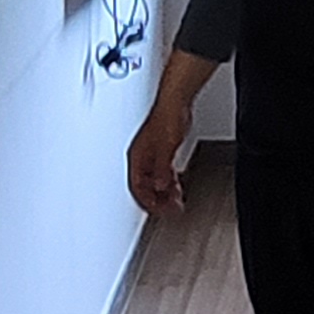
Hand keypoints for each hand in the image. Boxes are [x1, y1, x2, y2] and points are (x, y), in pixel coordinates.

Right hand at [124, 95, 192, 216]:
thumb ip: (162, 169)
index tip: (160, 211)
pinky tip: (176, 183)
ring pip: (152, 179)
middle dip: (157, 200)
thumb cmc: (168, 118)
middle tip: (171, 208)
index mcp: (137, 157)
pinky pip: (160, 171)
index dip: (147, 202)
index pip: (137, 187)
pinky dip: (168, 180)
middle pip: (144, 186)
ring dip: (163, 191)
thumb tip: (161, 186)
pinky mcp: (159, 148)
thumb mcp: (166, 148)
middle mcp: (140, 156)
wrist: (174, 102)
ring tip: (175, 199)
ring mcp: (149, 153)